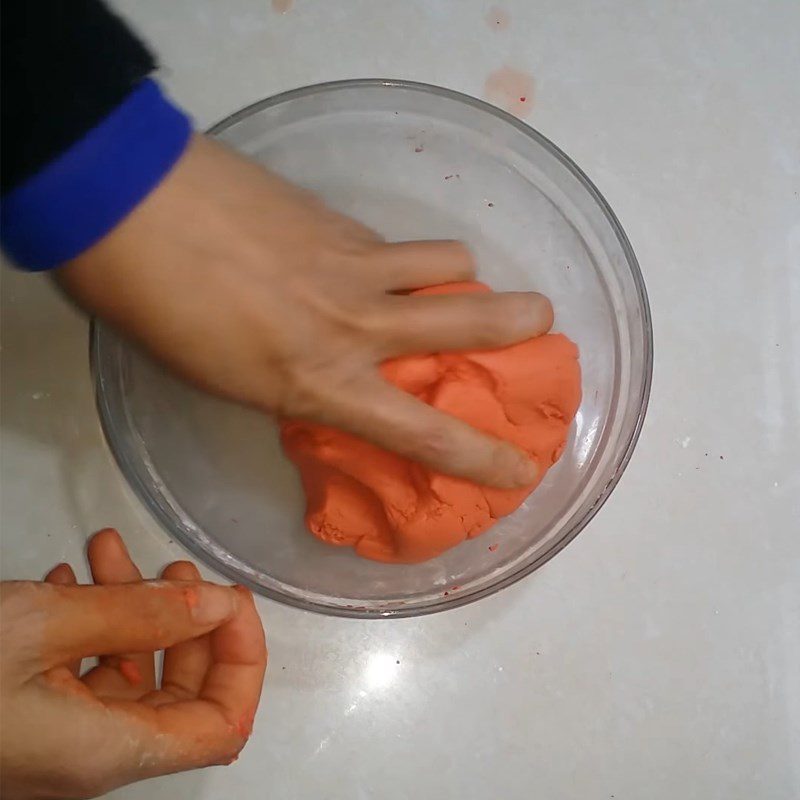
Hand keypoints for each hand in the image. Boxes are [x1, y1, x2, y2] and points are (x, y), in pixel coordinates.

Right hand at [0, 529, 266, 798]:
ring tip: (106, 549)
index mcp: (111, 752)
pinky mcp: (28, 720)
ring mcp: (59, 741)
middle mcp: (93, 756)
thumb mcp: (42, 629)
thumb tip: (219, 605)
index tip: (230, 597)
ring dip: (127, 609)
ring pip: (125, 673)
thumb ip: (139, 615)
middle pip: (181, 694)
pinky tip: (69, 581)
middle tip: (171, 566)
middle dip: (186, 619)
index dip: (243, 657)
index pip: (224, 722)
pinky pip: (81, 676)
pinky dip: (87, 628)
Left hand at [57, 135, 552, 488]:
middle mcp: (359, 325)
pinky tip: (372, 258)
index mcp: (325, 383)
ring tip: (451, 279)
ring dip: (463, 275)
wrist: (133, 212)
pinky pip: (395, 241)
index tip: (522, 471)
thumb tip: (336, 376)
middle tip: (541, 321)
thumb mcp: (233, 383)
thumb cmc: (165, 314)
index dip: (483, 460)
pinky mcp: (341, 220)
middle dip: (522, 324)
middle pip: (473, 323)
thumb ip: (301, 382)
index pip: (425, 435)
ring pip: (450, 263)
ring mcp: (356, 264)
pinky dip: (403, 256)